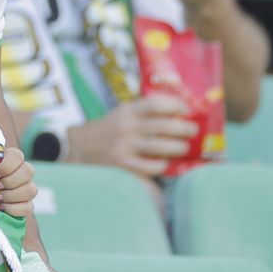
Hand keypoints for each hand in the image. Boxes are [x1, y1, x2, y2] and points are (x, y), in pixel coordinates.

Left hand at [0, 146, 36, 216]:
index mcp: (10, 159)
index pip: (17, 155)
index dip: (7, 165)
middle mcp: (22, 172)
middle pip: (29, 171)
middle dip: (11, 181)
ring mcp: (26, 189)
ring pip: (31, 190)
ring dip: (12, 195)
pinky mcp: (26, 205)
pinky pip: (29, 207)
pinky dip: (14, 209)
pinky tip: (1, 208)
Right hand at [67, 95, 197, 176]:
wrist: (79, 148)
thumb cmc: (108, 130)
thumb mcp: (122, 114)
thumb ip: (144, 113)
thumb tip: (179, 112)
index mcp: (127, 111)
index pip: (155, 104)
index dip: (175, 105)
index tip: (187, 110)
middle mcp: (126, 127)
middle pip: (162, 126)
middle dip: (183, 128)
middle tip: (193, 130)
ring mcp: (124, 147)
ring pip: (159, 146)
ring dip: (177, 147)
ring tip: (185, 147)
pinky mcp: (123, 165)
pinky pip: (150, 166)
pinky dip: (162, 165)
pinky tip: (166, 163)